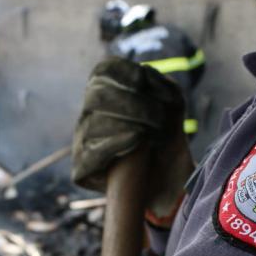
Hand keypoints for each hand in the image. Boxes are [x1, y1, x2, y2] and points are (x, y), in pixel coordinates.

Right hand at [72, 57, 194, 220]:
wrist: (168, 183)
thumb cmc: (167, 141)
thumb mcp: (174, 111)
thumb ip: (165, 87)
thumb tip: (145, 72)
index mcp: (106, 96)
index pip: (102, 72)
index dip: (120, 71)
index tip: (142, 80)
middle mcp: (89, 116)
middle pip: (97, 95)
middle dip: (132, 103)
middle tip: (159, 117)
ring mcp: (82, 142)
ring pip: (94, 122)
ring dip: (129, 125)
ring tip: (156, 135)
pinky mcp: (82, 169)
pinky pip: (92, 152)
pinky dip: (116, 143)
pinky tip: (136, 141)